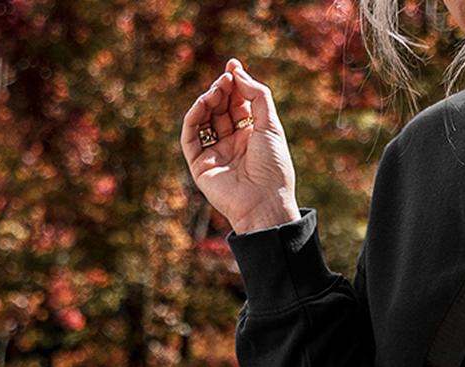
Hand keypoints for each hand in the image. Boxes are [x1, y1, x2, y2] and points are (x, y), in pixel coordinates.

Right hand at [181, 57, 298, 234]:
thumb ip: (258, 96)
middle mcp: (232, 144)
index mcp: (252, 137)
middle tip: (227, 77)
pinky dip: (194, 117)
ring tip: (218, 89)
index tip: (233, 64)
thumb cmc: (274, 168)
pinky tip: (204, 103)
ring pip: (204, 118)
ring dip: (209, 100)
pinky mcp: (200, 165)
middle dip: (222, 89)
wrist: (266, 203)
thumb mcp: (271, 126)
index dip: (235, 83)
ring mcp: (215, 154)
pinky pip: (191, 136)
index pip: (238, 104)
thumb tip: (238, 72)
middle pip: (221, 108)